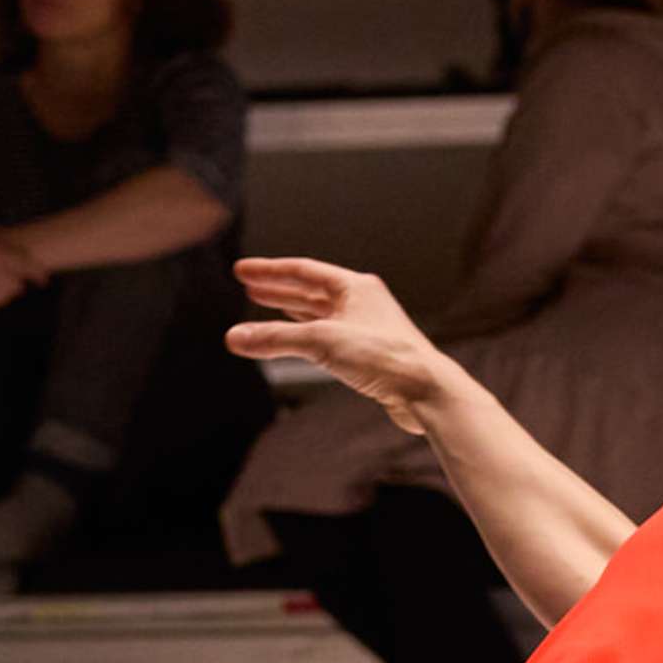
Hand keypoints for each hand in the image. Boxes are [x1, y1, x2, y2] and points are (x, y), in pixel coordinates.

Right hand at [226, 256, 447, 432]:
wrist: (426, 391)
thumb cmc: (388, 358)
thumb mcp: (322, 342)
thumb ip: (276, 340)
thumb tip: (236, 337)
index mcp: (355, 287)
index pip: (303, 271)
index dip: (270, 271)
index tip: (243, 271)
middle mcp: (362, 303)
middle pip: (311, 291)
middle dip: (278, 290)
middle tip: (250, 288)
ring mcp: (366, 328)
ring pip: (320, 315)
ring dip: (291, 313)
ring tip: (266, 308)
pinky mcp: (369, 355)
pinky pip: (329, 338)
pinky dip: (308, 336)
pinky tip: (299, 340)